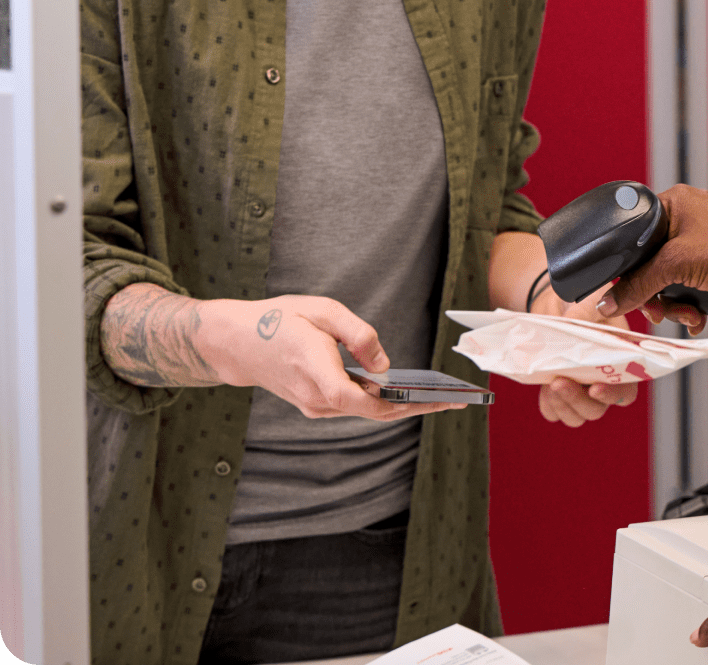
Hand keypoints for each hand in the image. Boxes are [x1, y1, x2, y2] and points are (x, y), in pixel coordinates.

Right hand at [203, 293, 464, 421]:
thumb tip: (385, 364)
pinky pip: (354, 406)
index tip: (434, 400)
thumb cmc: (280, 319)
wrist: (237, 342)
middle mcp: (317, 398)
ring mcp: (314, 405)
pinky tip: (405, 394)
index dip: (401, 404)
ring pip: (365, 411)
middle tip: (455, 403)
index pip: (363, 400)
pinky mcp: (314, 403)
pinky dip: (382, 403)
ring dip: (401, 407)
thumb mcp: (323, 311)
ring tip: (439, 398)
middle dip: (416, 408)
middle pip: (373, 412)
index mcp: (319, 373)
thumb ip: (358, 335)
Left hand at [532, 282, 639, 424]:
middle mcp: (602, 380)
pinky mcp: (557, 393)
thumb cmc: (583, 300)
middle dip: (578, 400)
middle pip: (597, 409)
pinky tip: (543, 387)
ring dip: (562, 405)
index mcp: (620, 360)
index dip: (614, 395)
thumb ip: (586, 313)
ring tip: (550, 382)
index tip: (595, 387)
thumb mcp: (591, 299)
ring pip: (576, 416)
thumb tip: (575, 325)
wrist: (557, 304)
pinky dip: (549, 405)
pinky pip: (554, 413)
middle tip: (560, 381)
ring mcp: (580, 390)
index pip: (626, 391)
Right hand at [597, 185, 707, 319]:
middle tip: (658, 311)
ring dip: (675, 302)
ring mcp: (703, 238)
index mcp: (674, 202)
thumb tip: (610, 300)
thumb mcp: (677, 265)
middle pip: (651, 261)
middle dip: (655, 293)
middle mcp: (687, 216)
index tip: (629, 291)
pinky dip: (692, 301)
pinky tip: (699, 315)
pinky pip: (691, 282)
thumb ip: (639, 283)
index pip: (634, 235)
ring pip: (671, 276)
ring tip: (688, 315)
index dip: (630, 267)